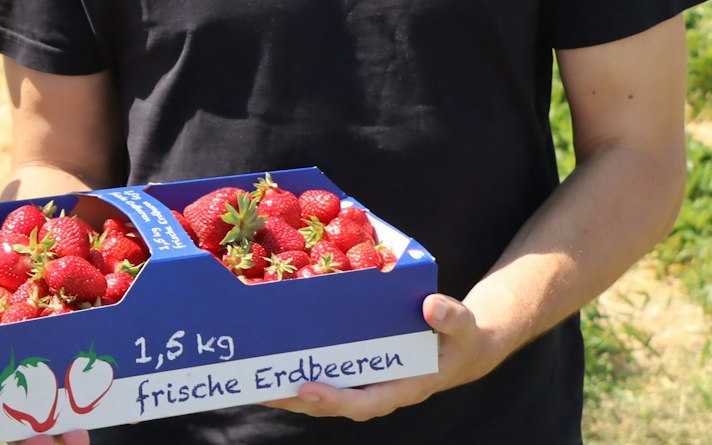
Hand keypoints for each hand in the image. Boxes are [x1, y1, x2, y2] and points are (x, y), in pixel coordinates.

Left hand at [264, 294, 500, 421]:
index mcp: (401, 388)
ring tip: (250, 385)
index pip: (365, 403)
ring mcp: (362, 384)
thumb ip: (450, 317)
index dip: (335, 399)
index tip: (308, 390)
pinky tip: (269, 363)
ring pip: (320, 395)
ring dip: (286, 392)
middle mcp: (376, 392)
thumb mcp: (462, 325)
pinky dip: (296, 373)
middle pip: (331, 405)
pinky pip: (322, 376)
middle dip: (295, 400)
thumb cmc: (459, 336)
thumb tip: (432, 305)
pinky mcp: (353, 372)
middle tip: (261, 390)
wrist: (457, 347)